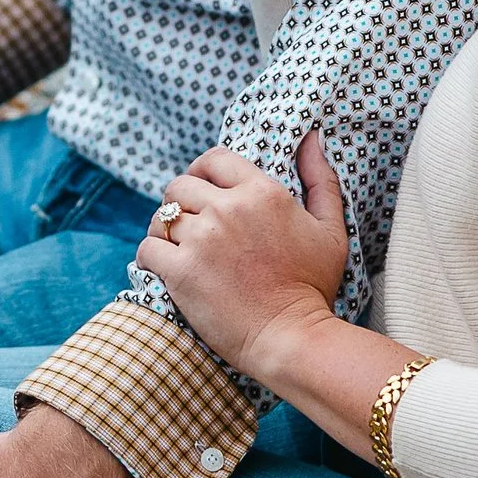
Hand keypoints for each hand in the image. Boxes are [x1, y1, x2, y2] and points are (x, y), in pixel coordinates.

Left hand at [138, 133, 350, 379]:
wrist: (292, 337)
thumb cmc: (313, 287)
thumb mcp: (330, 228)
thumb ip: (321, 180)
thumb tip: (312, 139)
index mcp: (262, 193)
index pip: (214, 159)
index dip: (202, 171)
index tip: (201, 188)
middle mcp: (228, 209)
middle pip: (180, 185)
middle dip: (179, 202)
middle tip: (187, 224)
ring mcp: (202, 240)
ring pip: (161, 216)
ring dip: (163, 229)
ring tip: (174, 245)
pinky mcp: (181, 270)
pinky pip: (147, 248)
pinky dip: (150, 256)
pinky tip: (161, 267)